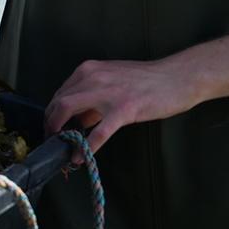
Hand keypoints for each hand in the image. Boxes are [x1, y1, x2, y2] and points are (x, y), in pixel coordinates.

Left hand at [44, 58, 201, 151]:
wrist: (177, 77)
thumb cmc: (147, 81)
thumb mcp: (112, 80)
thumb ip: (93, 97)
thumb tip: (77, 120)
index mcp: (89, 70)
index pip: (60, 93)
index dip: (51, 113)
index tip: (52, 128)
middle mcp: (92, 77)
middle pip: (58, 103)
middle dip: (50, 125)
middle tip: (52, 141)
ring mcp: (107, 93)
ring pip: (68, 111)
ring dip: (60, 133)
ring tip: (62, 149)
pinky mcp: (124, 109)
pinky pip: (99, 132)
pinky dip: (86, 147)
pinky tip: (81, 158)